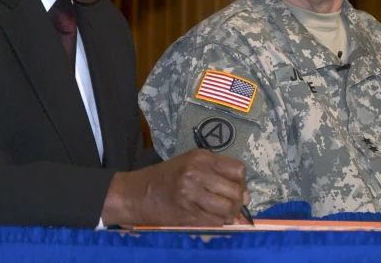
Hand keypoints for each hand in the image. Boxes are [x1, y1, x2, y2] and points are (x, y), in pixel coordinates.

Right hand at [101, 149, 247, 225]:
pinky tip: (210, 218)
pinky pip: (214, 222)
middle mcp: (196, 173)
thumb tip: (244, 192)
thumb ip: (215, 171)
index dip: (242, 182)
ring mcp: (191, 194)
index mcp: (200, 158)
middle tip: (232, 205)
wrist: (136, 193)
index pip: (237, 169)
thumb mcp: (189, 162)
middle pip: (235, 191)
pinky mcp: (186, 213)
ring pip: (227, 208)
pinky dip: (217, 223)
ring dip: (229, 214)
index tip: (237, 189)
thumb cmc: (165, 177)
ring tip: (222, 213)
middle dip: (238, 201)